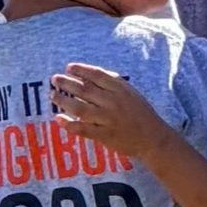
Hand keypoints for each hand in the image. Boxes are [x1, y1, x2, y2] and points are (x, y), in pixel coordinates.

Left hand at [48, 63, 166, 161]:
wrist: (153, 139)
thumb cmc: (141, 114)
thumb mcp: (131, 93)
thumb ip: (113, 83)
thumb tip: (89, 74)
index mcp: (121, 89)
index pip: (97, 75)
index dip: (81, 70)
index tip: (68, 67)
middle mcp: (113, 102)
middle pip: (85, 89)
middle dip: (67, 83)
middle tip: (54, 79)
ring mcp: (108, 119)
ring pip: (80, 108)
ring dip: (64, 101)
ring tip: (53, 95)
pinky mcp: (105, 135)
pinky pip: (83, 129)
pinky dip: (69, 124)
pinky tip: (58, 118)